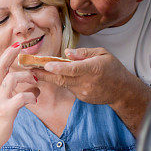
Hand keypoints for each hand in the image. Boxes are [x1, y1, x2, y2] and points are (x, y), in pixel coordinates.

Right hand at [0, 43, 39, 145]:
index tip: (16, 45)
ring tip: (35, 83)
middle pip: (1, 67)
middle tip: (23, 48)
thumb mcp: (2, 103)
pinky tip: (34, 100)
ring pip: (12, 79)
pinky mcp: (6, 110)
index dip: (7, 55)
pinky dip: (31, 96)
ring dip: (27, 78)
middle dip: (11, 54)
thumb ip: (15, 93)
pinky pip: (21, 97)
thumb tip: (34, 87)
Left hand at [35, 47, 150, 133]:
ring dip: (48, 77)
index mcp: (93, 68)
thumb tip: (67, 53)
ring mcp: (83, 92)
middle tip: (28, 68)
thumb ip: (84, 53)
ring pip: (62, 83)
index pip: (73, 69)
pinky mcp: (81, 97)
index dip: (59, 68)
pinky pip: (68, 87)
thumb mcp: (102, 53)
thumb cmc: (113, 68)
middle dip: (44, 74)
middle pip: (62, 78)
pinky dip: (60, 81)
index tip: (46, 65)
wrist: (122, 90)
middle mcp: (87, 82)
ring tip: (33, 70)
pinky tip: (51, 75)